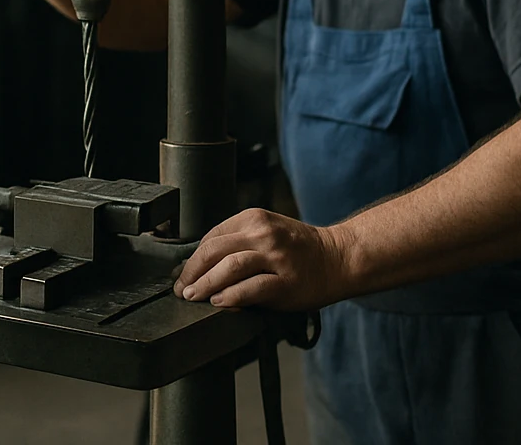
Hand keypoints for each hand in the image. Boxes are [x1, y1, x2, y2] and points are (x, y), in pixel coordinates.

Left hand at [173, 208, 352, 311]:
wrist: (338, 258)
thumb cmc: (299, 249)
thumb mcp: (267, 231)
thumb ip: (238, 241)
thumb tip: (200, 265)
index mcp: (254, 219)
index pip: (211, 237)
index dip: (192, 258)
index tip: (182, 275)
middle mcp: (264, 234)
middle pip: (215, 251)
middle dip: (192, 273)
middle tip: (182, 290)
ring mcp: (276, 257)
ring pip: (230, 267)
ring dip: (206, 284)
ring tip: (194, 297)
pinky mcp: (286, 282)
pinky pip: (252, 288)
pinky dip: (231, 296)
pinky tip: (219, 302)